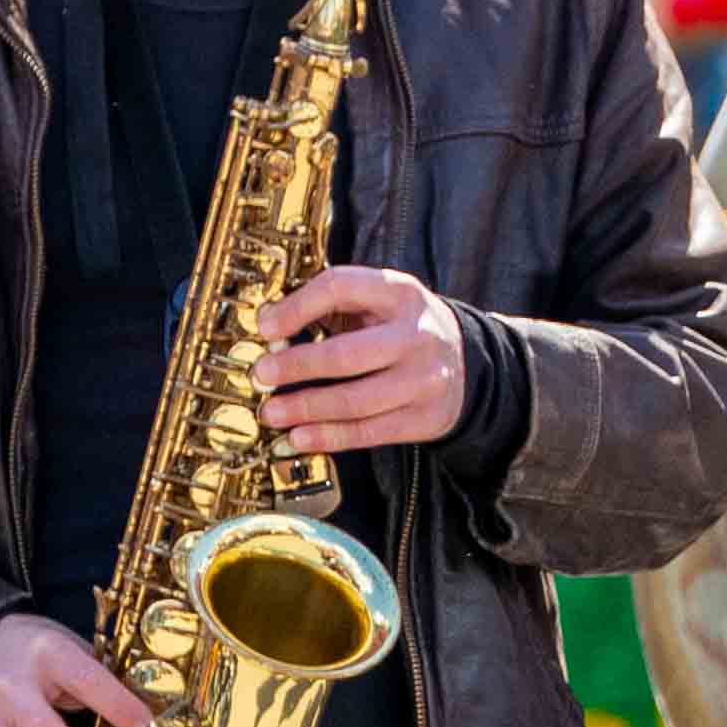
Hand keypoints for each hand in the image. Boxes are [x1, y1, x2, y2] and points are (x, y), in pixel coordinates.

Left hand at [259, 265, 467, 454]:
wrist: (465, 362)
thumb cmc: (402, 328)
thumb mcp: (378, 300)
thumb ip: (331, 306)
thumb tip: (271, 328)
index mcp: (400, 293)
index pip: (341, 288)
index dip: (297, 307)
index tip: (265, 327)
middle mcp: (417, 335)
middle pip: (346, 354)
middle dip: (296, 367)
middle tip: (261, 375)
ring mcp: (425, 380)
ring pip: (355, 401)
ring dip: (306, 408)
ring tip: (272, 412)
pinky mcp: (425, 418)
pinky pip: (369, 432)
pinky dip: (329, 437)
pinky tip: (300, 436)